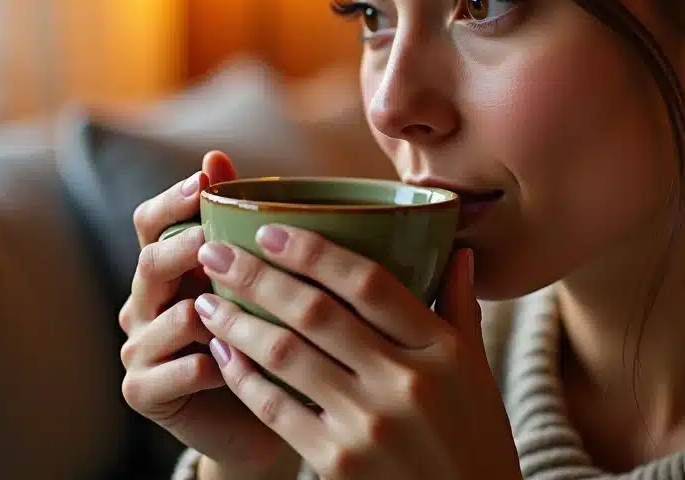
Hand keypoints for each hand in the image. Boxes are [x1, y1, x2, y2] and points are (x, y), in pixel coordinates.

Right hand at [118, 151, 290, 474]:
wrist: (261, 417)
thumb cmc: (263, 338)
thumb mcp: (259, 281)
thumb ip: (240, 224)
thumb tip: (219, 156)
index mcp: (169, 267)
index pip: (150, 221)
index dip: (173, 200)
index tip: (206, 181)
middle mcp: (146, 303)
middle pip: (150, 263)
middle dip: (184, 249)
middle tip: (216, 242)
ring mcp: (140, 348)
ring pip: (158, 319)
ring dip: (197, 314)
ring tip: (225, 311)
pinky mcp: (144, 393)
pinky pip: (161, 375)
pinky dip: (194, 367)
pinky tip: (221, 365)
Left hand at [192, 225, 523, 479]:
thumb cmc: (473, 440)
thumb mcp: (477, 373)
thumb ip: (459, 308)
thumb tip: (453, 249)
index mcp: (441, 350)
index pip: (369, 283)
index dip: (313, 251)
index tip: (269, 228)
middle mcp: (404, 382)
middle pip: (316, 312)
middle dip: (255, 275)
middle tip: (213, 250)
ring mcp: (368, 425)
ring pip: (286, 355)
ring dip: (237, 323)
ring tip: (207, 300)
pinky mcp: (337, 464)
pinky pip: (277, 409)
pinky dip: (244, 377)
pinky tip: (223, 353)